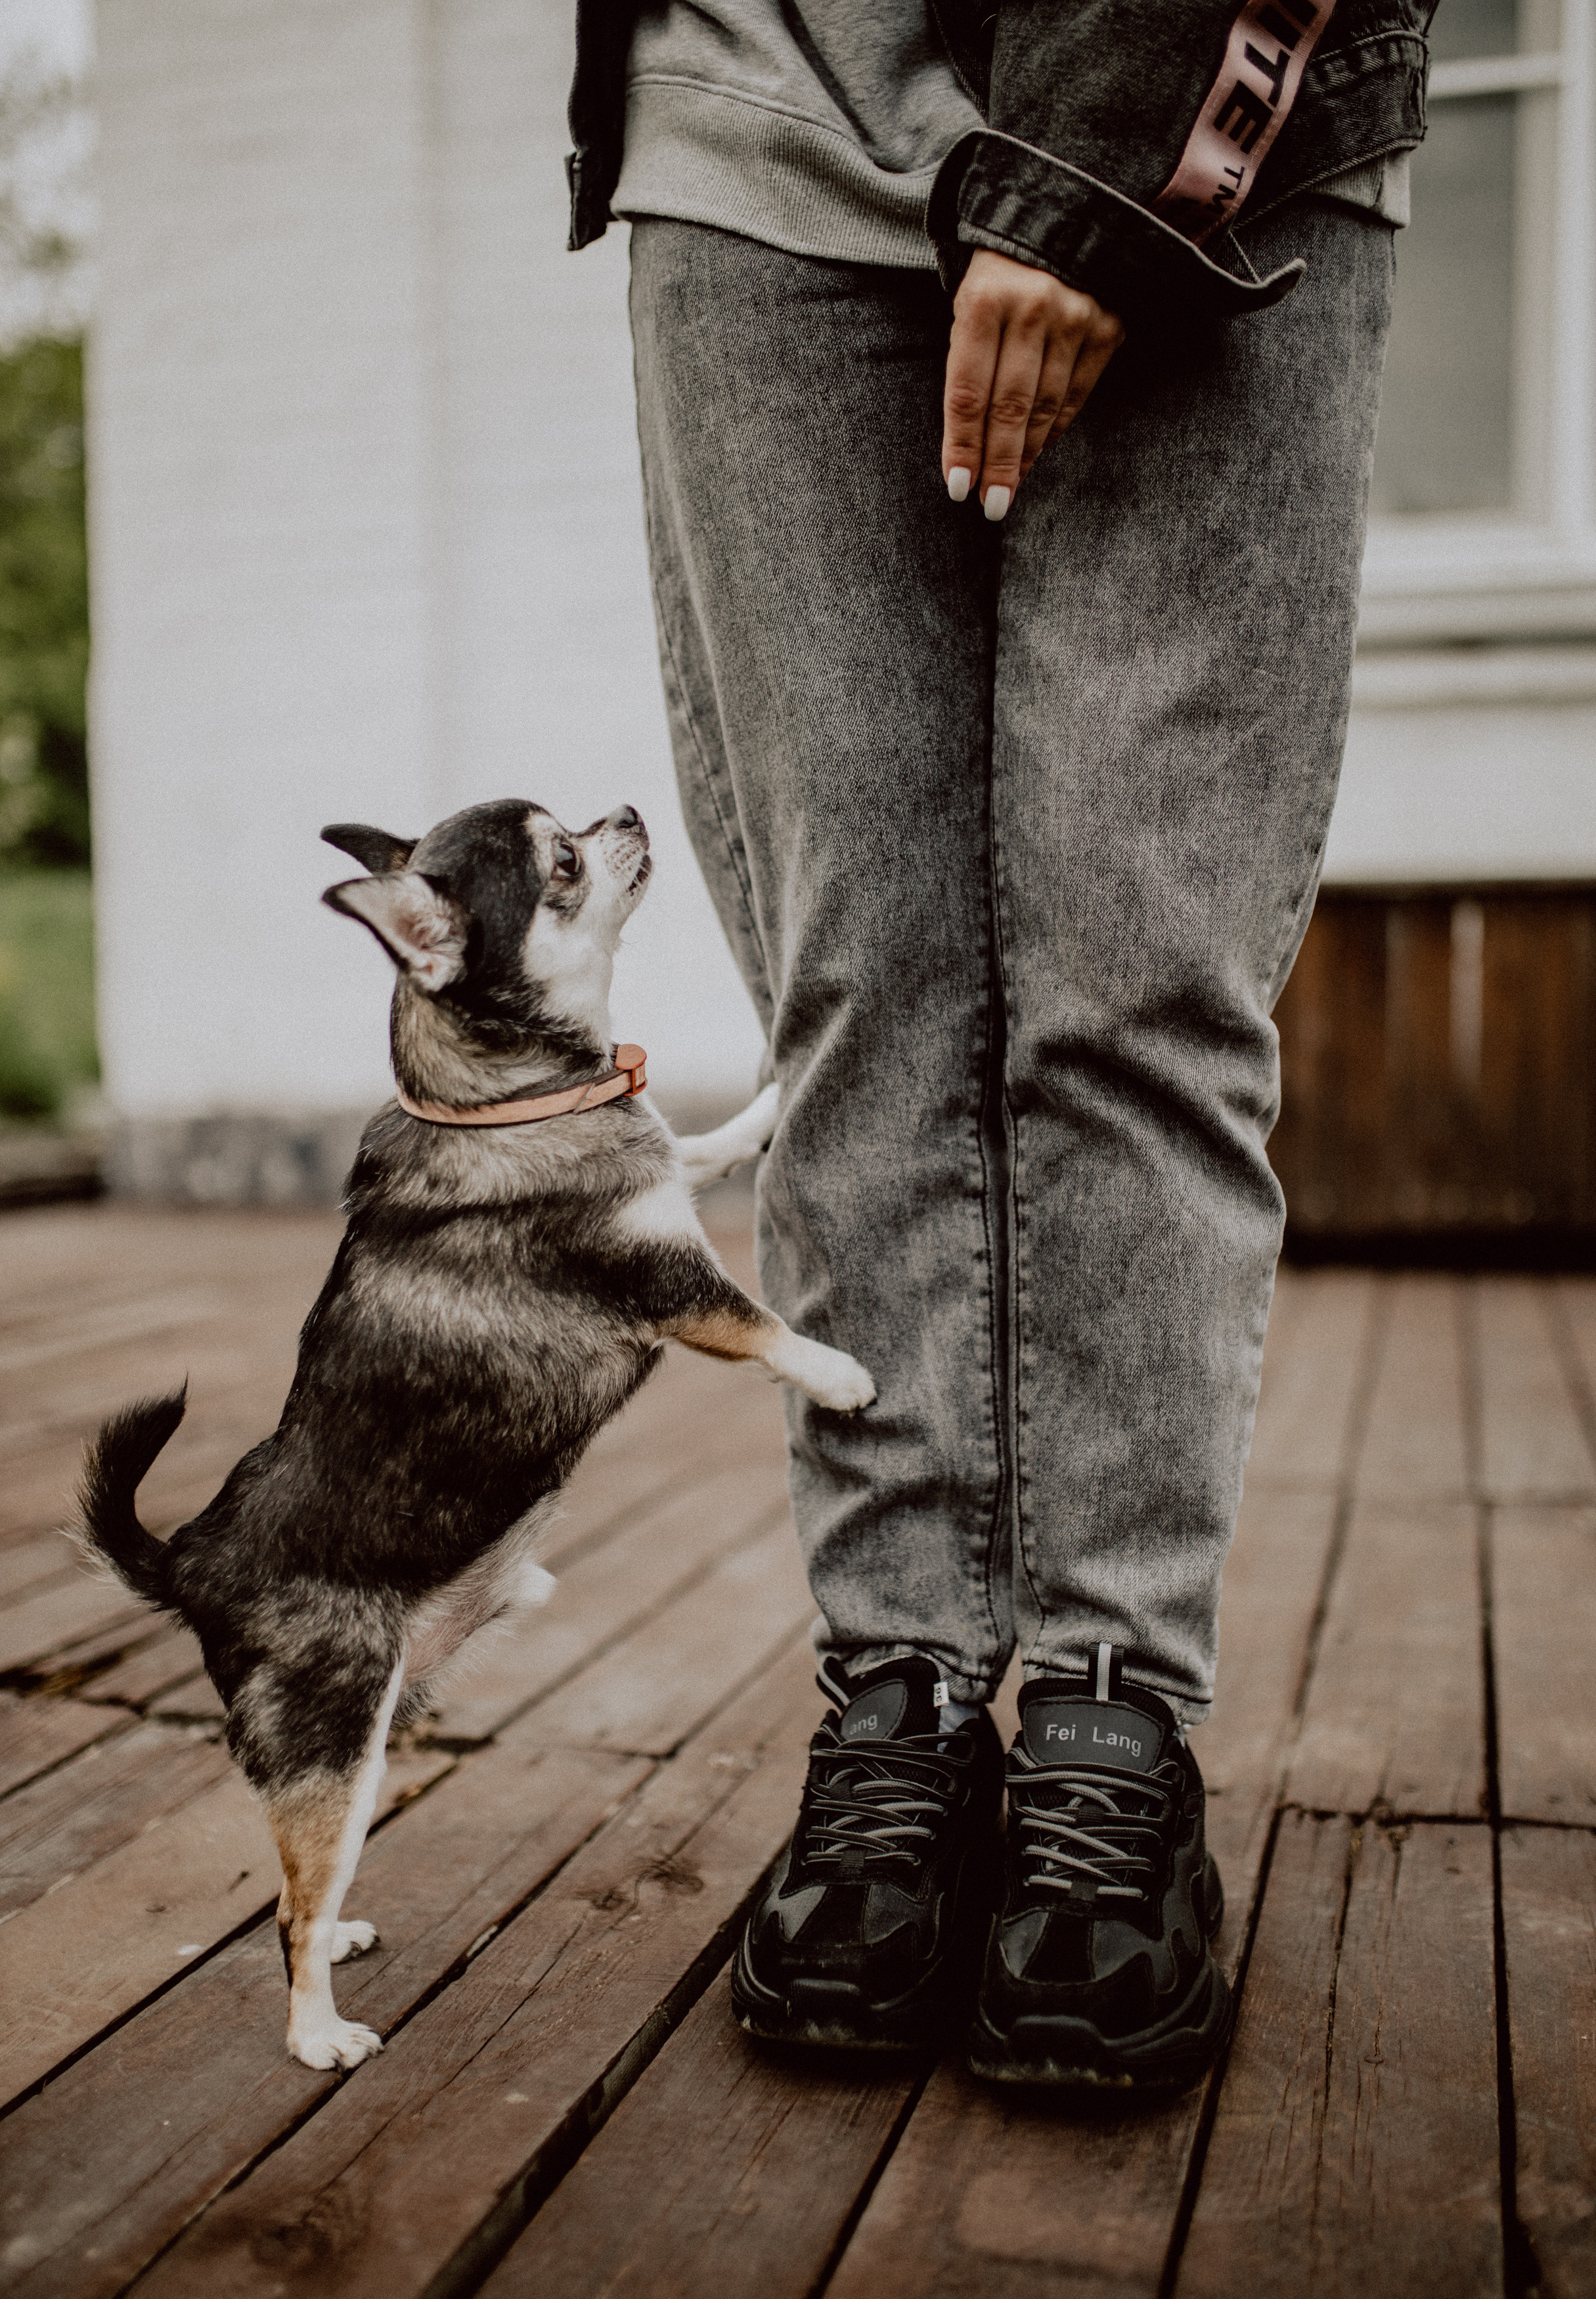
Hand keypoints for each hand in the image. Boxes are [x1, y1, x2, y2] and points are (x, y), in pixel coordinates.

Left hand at [942, 249, 1123, 519]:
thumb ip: (967, 357)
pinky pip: (1079, 391)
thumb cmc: (999, 266)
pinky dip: (1058, 426)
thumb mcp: (968, 296)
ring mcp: (1077, 316)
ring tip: (1010, 488)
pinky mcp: (1109, 323)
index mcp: (985, 299)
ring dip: (1028, 454)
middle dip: (998, 464)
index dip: (963, 445)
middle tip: (990, 505)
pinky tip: (1041, 450)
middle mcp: (1033, 309)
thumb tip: (965, 438)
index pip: (969, 392)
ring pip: (1047, 406)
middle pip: (1010, 408)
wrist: (1064, 207)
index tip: (958, 488)